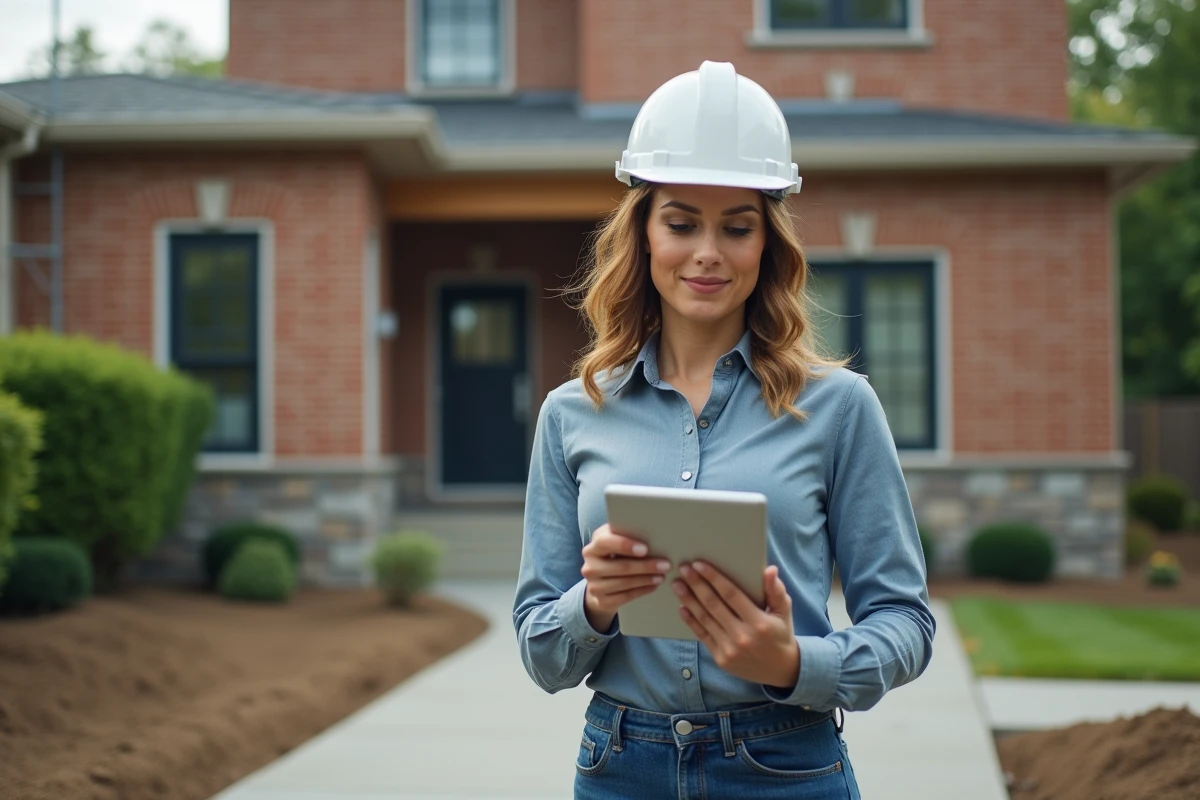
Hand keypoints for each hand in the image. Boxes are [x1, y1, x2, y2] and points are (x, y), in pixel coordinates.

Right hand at [581, 524, 671, 632]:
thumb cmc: (614, 555)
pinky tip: (653, 586)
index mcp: (592, 548)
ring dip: (646, 579)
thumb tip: (651, 532)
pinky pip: (625, 597)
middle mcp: (589, 568)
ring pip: (624, 583)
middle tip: (665, 565)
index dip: (625, 545)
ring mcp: (594, 586)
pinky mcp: (602, 601)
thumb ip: (625, 535)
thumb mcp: (615, 542)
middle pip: (620, 567)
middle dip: (645, 566)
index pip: (605, 543)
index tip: (645, 549)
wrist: (601, 581)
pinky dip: (641, 591)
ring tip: (662, 576)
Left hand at [674, 562, 799, 688]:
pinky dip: (691, 621)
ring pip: (705, 619)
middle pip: (713, 605)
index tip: (699, 564)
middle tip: (683, 569)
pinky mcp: (721, 659)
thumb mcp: (784, 612)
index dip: (714, 578)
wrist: (780, 671)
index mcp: (759, 622)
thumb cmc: (780, 635)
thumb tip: (770, 570)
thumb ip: (776, 590)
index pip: (731, 594)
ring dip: (688, 600)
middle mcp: (742, 636)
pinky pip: (703, 636)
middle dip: (696, 585)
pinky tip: (682, 607)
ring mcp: (729, 649)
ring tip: (677, 585)